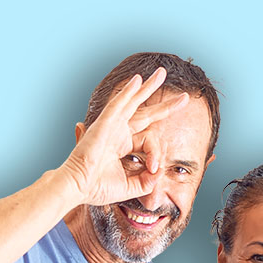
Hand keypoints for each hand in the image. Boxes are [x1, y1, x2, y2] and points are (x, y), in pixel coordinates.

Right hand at [59, 68, 189, 206]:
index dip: (156, 153)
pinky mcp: (105, 124)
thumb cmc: (97, 188)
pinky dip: (128, 91)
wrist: (79, 187)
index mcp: (122, 145)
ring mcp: (112, 125)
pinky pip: (119, 103)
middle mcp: (118, 132)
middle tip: (184, 97)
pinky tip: (138, 80)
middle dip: (164, 105)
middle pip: (144, 113)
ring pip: (133, 101)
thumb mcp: (130, 187)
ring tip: (162, 73)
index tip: (154, 168)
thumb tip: (159, 172)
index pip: (149, 140)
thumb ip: (147, 181)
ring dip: (148, 87)